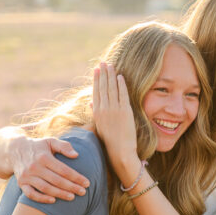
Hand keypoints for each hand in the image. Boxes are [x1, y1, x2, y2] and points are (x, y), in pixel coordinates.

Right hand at [12, 137, 87, 203]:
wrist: (14, 149)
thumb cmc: (38, 146)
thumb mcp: (50, 141)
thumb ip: (64, 146)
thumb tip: (76, 155)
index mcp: (44, 157)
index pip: (63, 170)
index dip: (76, 177)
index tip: (87, 183)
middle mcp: (34, 167)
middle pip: (56, 180)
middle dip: (71, 187)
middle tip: (83, 192)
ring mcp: (27, 176)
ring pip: (45, 188)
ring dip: (60, 194)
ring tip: (72, 197)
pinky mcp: (21, 183)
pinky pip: (30, 194)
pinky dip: (41, 199)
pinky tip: (53, 200)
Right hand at [92, 62, 141, 179]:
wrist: (119, 152)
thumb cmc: (110, 141)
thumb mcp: (99, 125)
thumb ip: (95, 112)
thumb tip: (90, 103)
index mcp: (97, 112)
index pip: (96, 91)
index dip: (96, 79)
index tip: (96, 69)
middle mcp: (103, 109)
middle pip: (103, 87)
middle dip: (103, 73)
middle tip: (103, 62)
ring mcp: (114, 110)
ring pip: (111, 88)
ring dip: (111, 75)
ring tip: (111, 65)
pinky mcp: (124, 112)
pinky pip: (122, 94)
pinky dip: (121, 84)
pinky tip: (120, 77)